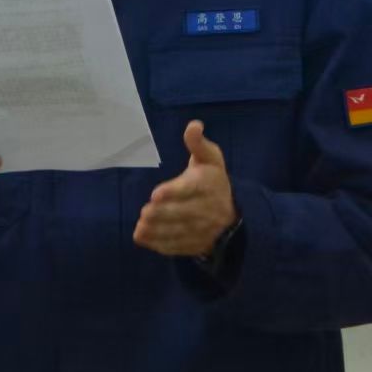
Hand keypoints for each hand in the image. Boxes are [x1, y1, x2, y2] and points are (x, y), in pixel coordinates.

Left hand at [133, 120, 236, 257]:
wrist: (230, 216)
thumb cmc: (213, 181)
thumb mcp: (210, 159)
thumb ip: (198, 143)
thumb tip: (193, 125)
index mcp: (207, 185)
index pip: (190, 189)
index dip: (173, 192)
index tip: (156, 193)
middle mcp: (206, 209)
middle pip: (182, 213)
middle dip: (162, 214)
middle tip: (145, 211)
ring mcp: (200, 230)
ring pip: (177, 232)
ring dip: (158, 230)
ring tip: (141, 227)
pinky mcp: (193, 244)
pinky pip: (176, 246)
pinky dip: (159, 244)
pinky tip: (143, 238)